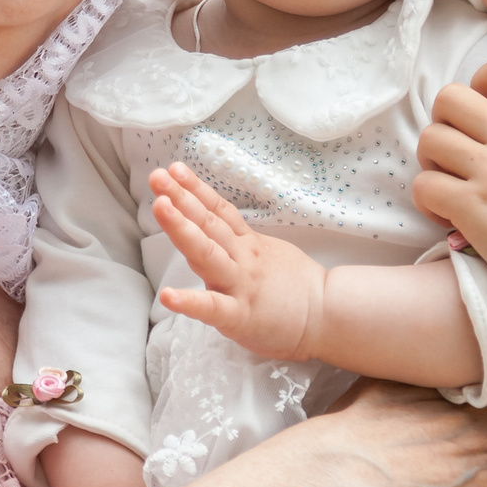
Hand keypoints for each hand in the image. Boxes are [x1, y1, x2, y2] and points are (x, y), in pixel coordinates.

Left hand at [152, 164, 328, 361]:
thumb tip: (220, 227)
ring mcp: (240, 286)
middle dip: (181, 199)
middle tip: (157, 177)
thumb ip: (243, 242)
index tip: (173, 169)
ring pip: (207, 254)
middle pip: (208, 224)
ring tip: (159, 207)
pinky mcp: (239, 317)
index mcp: (248, 245)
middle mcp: (242, 259)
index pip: (219, 211)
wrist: (329, 316)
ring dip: (181, 229)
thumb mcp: (271, 253)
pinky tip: (168, 296)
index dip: (195, 189)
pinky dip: (189, 302)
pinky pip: (212, 308)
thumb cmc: (298, 289)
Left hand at [413, 58, 486, 327]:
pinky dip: (427, 200)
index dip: (482, 82)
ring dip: (431, 160)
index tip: (485, 109)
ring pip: (430, 138)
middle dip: (445, 119)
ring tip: (448, 183)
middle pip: (451, 97)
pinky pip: (424, 186)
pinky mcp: (473, 211)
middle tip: (457, 148)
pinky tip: (446, 217)